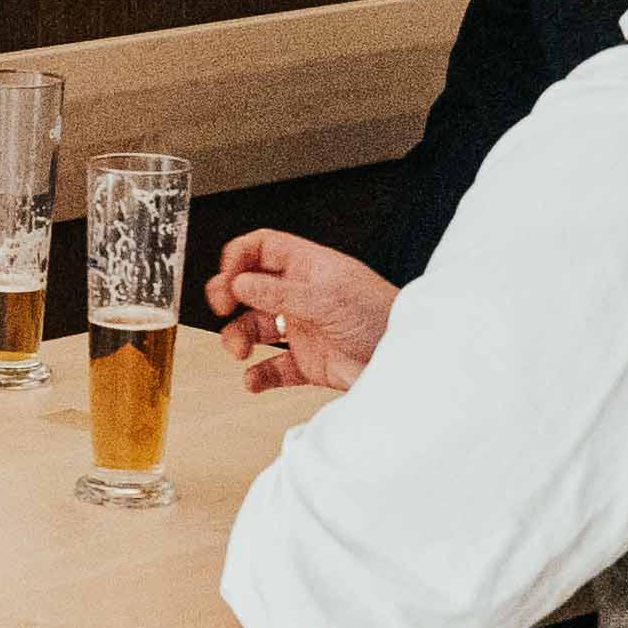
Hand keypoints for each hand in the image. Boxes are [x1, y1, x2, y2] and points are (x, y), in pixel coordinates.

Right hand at [207, 230, 390, 393]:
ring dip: (239, 337)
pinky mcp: (309, 363)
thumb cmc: (382, 318)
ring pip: (255, 328)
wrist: (407, 363)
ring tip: (240, 352)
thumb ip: (279, 292)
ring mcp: (304, 328)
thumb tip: (240, 282)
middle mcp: (302, 295)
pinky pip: (273, 368)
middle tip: (220, 308)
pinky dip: (259, 375)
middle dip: (229, 295)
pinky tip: (254, 379)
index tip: (227, 277)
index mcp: (309, 267)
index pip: (263, 248)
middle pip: (251, 287)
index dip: (239, 257)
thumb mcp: (327, 298)